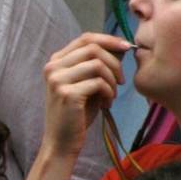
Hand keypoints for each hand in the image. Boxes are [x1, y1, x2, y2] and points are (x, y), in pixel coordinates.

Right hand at [42, 33, 131, 156]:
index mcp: (56, 61)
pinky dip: (108, 92)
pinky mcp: (67, 94)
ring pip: (97, 64)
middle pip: (93, 49)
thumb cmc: (77, 113)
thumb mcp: (85, 83)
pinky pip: (98, 83)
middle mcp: (53, 67)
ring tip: (112, 95)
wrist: (62, 141)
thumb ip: (95, 65)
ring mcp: (58, 80)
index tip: (127, 46)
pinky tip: (106, 104)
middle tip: (122, 80)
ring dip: (112, 79)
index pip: (85, 38)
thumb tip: (121, 47)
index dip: (108, 39)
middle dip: (114, 62)